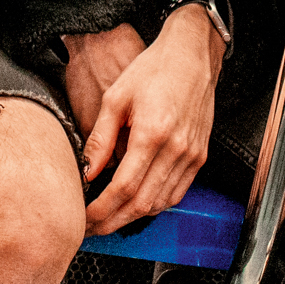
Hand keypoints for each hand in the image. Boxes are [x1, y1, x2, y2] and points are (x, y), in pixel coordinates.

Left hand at [76, 6, 225, 235]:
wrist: (191, 55)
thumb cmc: (154, 69)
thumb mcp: (116, 97)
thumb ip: (100, 139)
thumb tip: (87, 172)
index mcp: (152, 132)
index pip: (124, 188)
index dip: (101, 210)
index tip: (84, 218)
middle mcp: (176, 148)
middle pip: (142, 203)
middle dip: (113, 221)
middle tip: (92, 228)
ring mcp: (192, 155)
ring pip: (161, 203)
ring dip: (133, 217)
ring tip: (110, 219)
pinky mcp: (199, 156)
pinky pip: (177, 193)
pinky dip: (155, 205)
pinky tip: (137, 204)